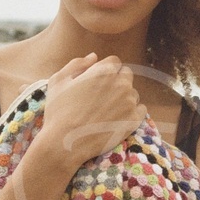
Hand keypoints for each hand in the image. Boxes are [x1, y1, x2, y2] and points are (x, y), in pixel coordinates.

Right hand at [42, 53, 146, 168]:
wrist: (64, 143)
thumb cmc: (58, 111)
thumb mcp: (58, 80)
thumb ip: (77, 64)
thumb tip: (94, 57)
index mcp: (104, 70)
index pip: (115, 61)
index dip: (106, 70)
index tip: (98, 82)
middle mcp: (120, 83)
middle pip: (126, 75)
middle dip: (117, 81)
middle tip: (103, 96)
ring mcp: (129, 102)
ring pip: (133, 93)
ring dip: (124, 98)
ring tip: (107, 111)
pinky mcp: (133, 120)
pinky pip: (141, 110)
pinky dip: (132, 112)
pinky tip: (117, 119)